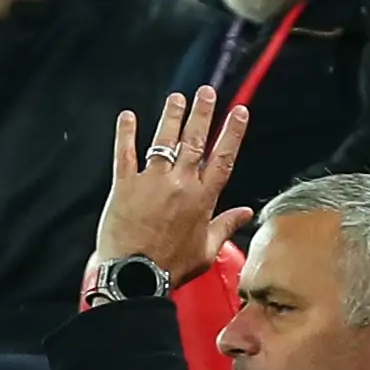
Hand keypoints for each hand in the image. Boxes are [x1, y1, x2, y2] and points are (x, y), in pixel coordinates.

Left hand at [93, 90, 253, 289]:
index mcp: (202, 199)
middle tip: (206, 92)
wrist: (134, 277)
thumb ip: (225, 226)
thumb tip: (245, 213)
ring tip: (177, 98)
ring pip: (163, 140)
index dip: (232, 132)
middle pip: (194, 141)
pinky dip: (126, 134)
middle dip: (202, 113)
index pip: (223, 158)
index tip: (239, 112)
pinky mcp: (124, 186)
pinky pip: (125, 153)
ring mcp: (151, 182)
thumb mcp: (206, 251)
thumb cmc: (171, 268)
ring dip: (171, 116)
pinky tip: (127, 116)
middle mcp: (179, 184)